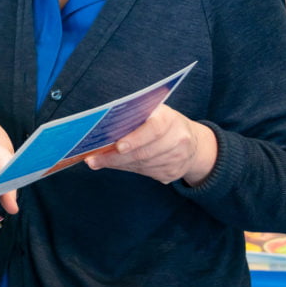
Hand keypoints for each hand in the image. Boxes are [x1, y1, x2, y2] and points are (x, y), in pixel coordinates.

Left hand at [85, 104, 217, 184]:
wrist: (193, 143)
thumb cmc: (162, 123)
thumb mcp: (152, 113)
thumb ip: (132, 118)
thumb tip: (101, 131)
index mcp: (170, 119)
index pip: (154, 129)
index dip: (135, 138)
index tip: (118, 146)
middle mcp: (178, 139)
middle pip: (144, 152)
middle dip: (115, 157)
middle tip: (93, 159)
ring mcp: (178, 159)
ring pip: (141, 165)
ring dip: (117, 164)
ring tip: (97, 161)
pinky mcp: (174, 173)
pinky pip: (145, 173)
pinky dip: (127, 168)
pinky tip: (115, 164)